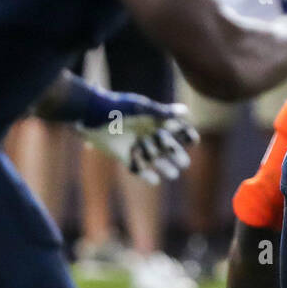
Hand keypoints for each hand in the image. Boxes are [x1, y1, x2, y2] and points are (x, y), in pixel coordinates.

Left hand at [82, 96, 198, 184]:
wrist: (93, 115)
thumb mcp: (142, 108)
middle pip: (166, 147)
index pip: (174, 128)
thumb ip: (163, 112)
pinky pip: (137, 167)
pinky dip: (145, 174)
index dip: (185, 135)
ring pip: (155, 159)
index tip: (194, 141)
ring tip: (174, 174)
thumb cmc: (119, 107)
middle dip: (176, 155)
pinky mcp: (123, 156)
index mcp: (153, 120)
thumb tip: (185, 111)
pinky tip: (154, 180)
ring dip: (164, 167)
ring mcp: (136, 145)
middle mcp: (146, 134)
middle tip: (185, 163)